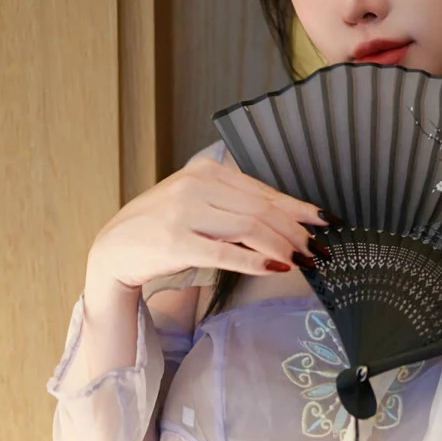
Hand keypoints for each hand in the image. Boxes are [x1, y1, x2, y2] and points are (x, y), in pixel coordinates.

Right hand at [86, 151, 335, 329]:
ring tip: (305, 262)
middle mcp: (196, 187)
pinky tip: (277, 268)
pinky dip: (256, 261)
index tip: (325, 221)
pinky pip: (226, 253)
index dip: (298, 208)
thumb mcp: (197, 202)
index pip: (263, 190)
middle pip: (261, 209)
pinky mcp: (177, 243)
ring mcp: (185, 214)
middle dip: (297, 232)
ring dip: (283, 247)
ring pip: (249, 228)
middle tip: (320, 251)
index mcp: (205, 172)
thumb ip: (233, 203)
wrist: (115, 247)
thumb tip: (285, 219)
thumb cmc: (162, 227)